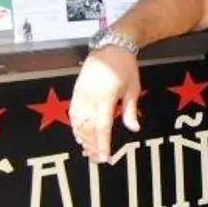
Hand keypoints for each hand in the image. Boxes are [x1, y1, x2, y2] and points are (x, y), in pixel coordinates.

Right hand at [69, 46, 141, 162]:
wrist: (110, 46)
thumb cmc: (125, 67)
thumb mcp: (133, 88)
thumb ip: (130, 110)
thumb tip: (134, 129)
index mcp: (106, 97)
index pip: (102, 126)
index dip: (103, 144)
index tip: (105, 157)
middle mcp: (90, 97)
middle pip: (88, 128)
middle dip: (92, 146)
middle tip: (98, 160)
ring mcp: (80, 94)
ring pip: (78, 123)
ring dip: (83, 139)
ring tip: (89, 152)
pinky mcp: (76, 92)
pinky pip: (73, 114)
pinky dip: (76, 127)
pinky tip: (80, 136)